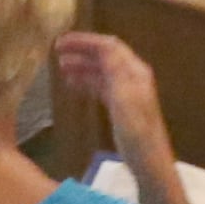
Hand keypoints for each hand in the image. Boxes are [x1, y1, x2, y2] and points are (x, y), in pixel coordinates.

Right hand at [55, 31, 171, 163]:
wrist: (149, 162)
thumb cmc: (136, 131)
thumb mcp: (124, 97)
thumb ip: (114, 69)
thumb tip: (103, 44)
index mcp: (135, 72)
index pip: (109, 46)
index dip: (85, 41)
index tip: (61, 42)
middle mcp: (132, 77)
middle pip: (104, 56)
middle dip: (81, 50)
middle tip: (56, 51)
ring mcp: (127, 92)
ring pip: (101, 71)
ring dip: (81, 65)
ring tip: (60, 67)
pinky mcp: (121, 107)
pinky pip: (101, 86)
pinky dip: (86, 82)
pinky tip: (72, 85)